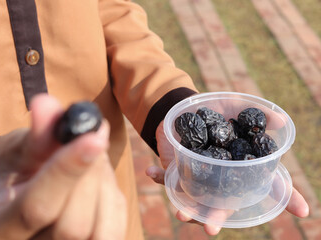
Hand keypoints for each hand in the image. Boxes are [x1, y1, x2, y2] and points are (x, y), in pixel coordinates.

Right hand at [0, 94, 126, 239]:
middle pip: (73, 226)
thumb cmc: (12, 169)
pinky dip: (113, 198)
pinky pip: (114, 228)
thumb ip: (36, 135)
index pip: (37, 207)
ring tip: (93, 156)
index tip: (94, 137)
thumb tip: (48, 104)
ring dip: (105, 186)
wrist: (13, 194)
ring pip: (101, 232)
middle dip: (90, 176)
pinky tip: (99, 176)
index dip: (68, 171)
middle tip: (94, 138)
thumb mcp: (16, 150)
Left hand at [146, 121, 308, 235]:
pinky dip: (159, 177)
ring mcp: (198, 177)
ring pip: (195, 202)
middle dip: (217, 218)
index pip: (267, 184)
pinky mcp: (177, 170)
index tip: (303, 211)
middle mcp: (221, 178)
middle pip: (224, 205)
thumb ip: (255, 113)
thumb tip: (281, 121)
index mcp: (240, 165)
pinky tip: (151, 171)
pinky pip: (168, 179)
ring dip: (186, 209)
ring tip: (180, 212)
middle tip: (211, 228)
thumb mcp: (235, 107)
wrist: (184, 109)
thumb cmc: (214, 110)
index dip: (287, 198)